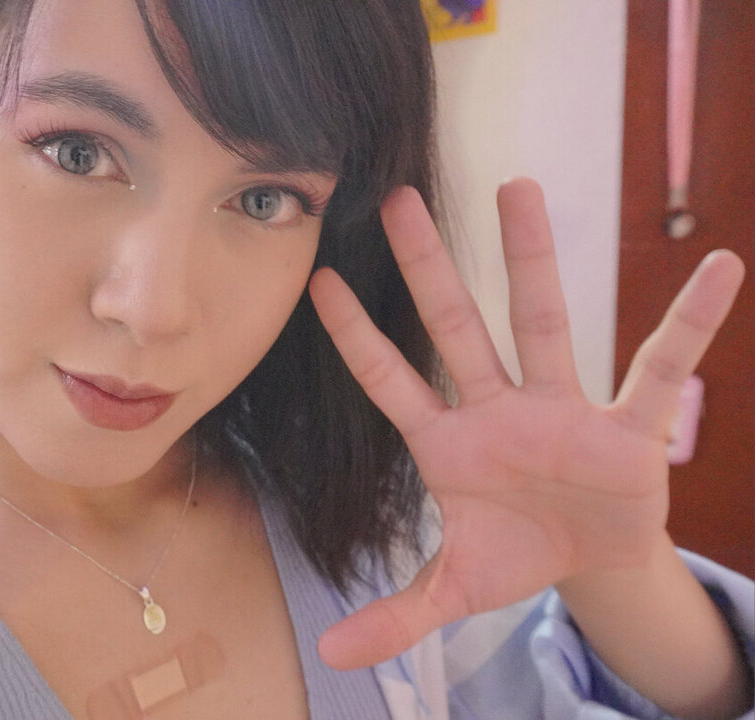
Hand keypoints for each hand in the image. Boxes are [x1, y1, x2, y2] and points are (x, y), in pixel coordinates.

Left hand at [309, 178, 745, 669]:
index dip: (356, 335)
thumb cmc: (515, 553)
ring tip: (516, 185)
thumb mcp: (455, 588)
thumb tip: (335, 656)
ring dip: (529, 258)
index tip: (319, 280)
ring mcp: (561, 409)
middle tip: (396, 198)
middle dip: (426, 269)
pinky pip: (659, 369)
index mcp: (448, 444)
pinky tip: (720, 269)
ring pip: (541, 321)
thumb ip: (396, 613)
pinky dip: (690, 324)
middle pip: (454, 328)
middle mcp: (497, 410)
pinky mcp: (628, 429)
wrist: (590, 562)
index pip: (389, 380)